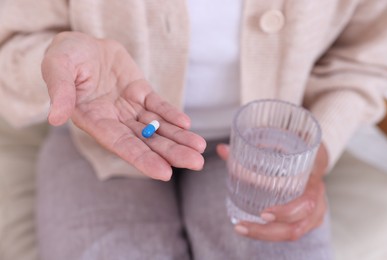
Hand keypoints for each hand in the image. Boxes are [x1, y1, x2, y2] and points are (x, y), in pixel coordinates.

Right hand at [42, 32, 205, 180]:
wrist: (82, 44)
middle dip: (171, 153)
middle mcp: (115, 120)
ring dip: (178, 138)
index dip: (142, 159)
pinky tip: (187, 124)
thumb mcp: (57, 70)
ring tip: (199, 148)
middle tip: (196, 163)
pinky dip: (172, 114)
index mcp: (94, 121)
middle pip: (146, 141)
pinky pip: (158, 106)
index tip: (165, 173)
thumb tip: (54, 118)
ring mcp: (130, 108)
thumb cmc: (65, 58)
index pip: (121, 145)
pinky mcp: (141, 93)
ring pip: (157, 127)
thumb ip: (60, 92)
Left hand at [217, 143, 327, 240]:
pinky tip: (250, 228)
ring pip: (292, 233)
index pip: (306, 202)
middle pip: (297, 226)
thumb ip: (251, 149)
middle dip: (268, 230)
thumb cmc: (297, 154)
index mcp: (314, 182)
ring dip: (264, 234)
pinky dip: (269, 233)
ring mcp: (314, 215)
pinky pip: (288, 231)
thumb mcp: (281, 148)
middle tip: (242, 226)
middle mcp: (317, 202)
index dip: (287, 211)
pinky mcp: (306, 221)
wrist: (315, 160)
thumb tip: (222, 149)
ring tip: (240, 228)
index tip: (263, 213)